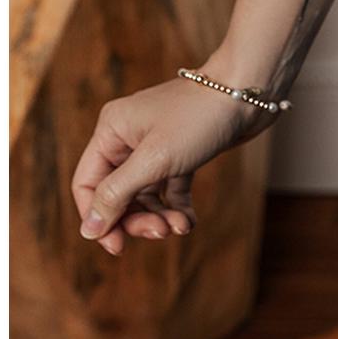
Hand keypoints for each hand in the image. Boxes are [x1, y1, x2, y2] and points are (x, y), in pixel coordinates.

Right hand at [70, 74, 267, 255]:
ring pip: (145, 195)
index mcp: (111, 131)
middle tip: (159, 232)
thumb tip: (88, 230)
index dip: (98, 218)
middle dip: (136, 218)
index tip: (116, 246)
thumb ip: (117, 194)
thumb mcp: (154, 160)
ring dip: (159, 216)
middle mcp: (128, 137)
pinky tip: (189, 221)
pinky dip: (176, 207)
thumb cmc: (199, 118)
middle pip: (117, 193)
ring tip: (180, 226)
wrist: (249, 92)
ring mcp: (155, 145)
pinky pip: (169, 189)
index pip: (88, 184)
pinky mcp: (182, 153)